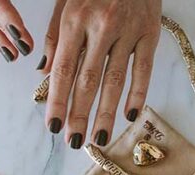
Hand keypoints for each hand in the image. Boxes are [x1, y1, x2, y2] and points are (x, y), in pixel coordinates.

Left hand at [42, 0, 161, 148]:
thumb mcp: (66, 3)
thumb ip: (55, 38)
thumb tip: (43, 73)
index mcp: (74, 20)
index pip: (63, 68)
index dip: (58, 99)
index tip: (53, 125)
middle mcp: (100, 27)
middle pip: (88, 79)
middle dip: (79, 113)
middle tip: (73, 141)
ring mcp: (127, 32)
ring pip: (115, 79)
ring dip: (106, 111)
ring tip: (99, 137)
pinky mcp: (150, 34)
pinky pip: (144, 70)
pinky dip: (138, 93)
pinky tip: (130, 115)